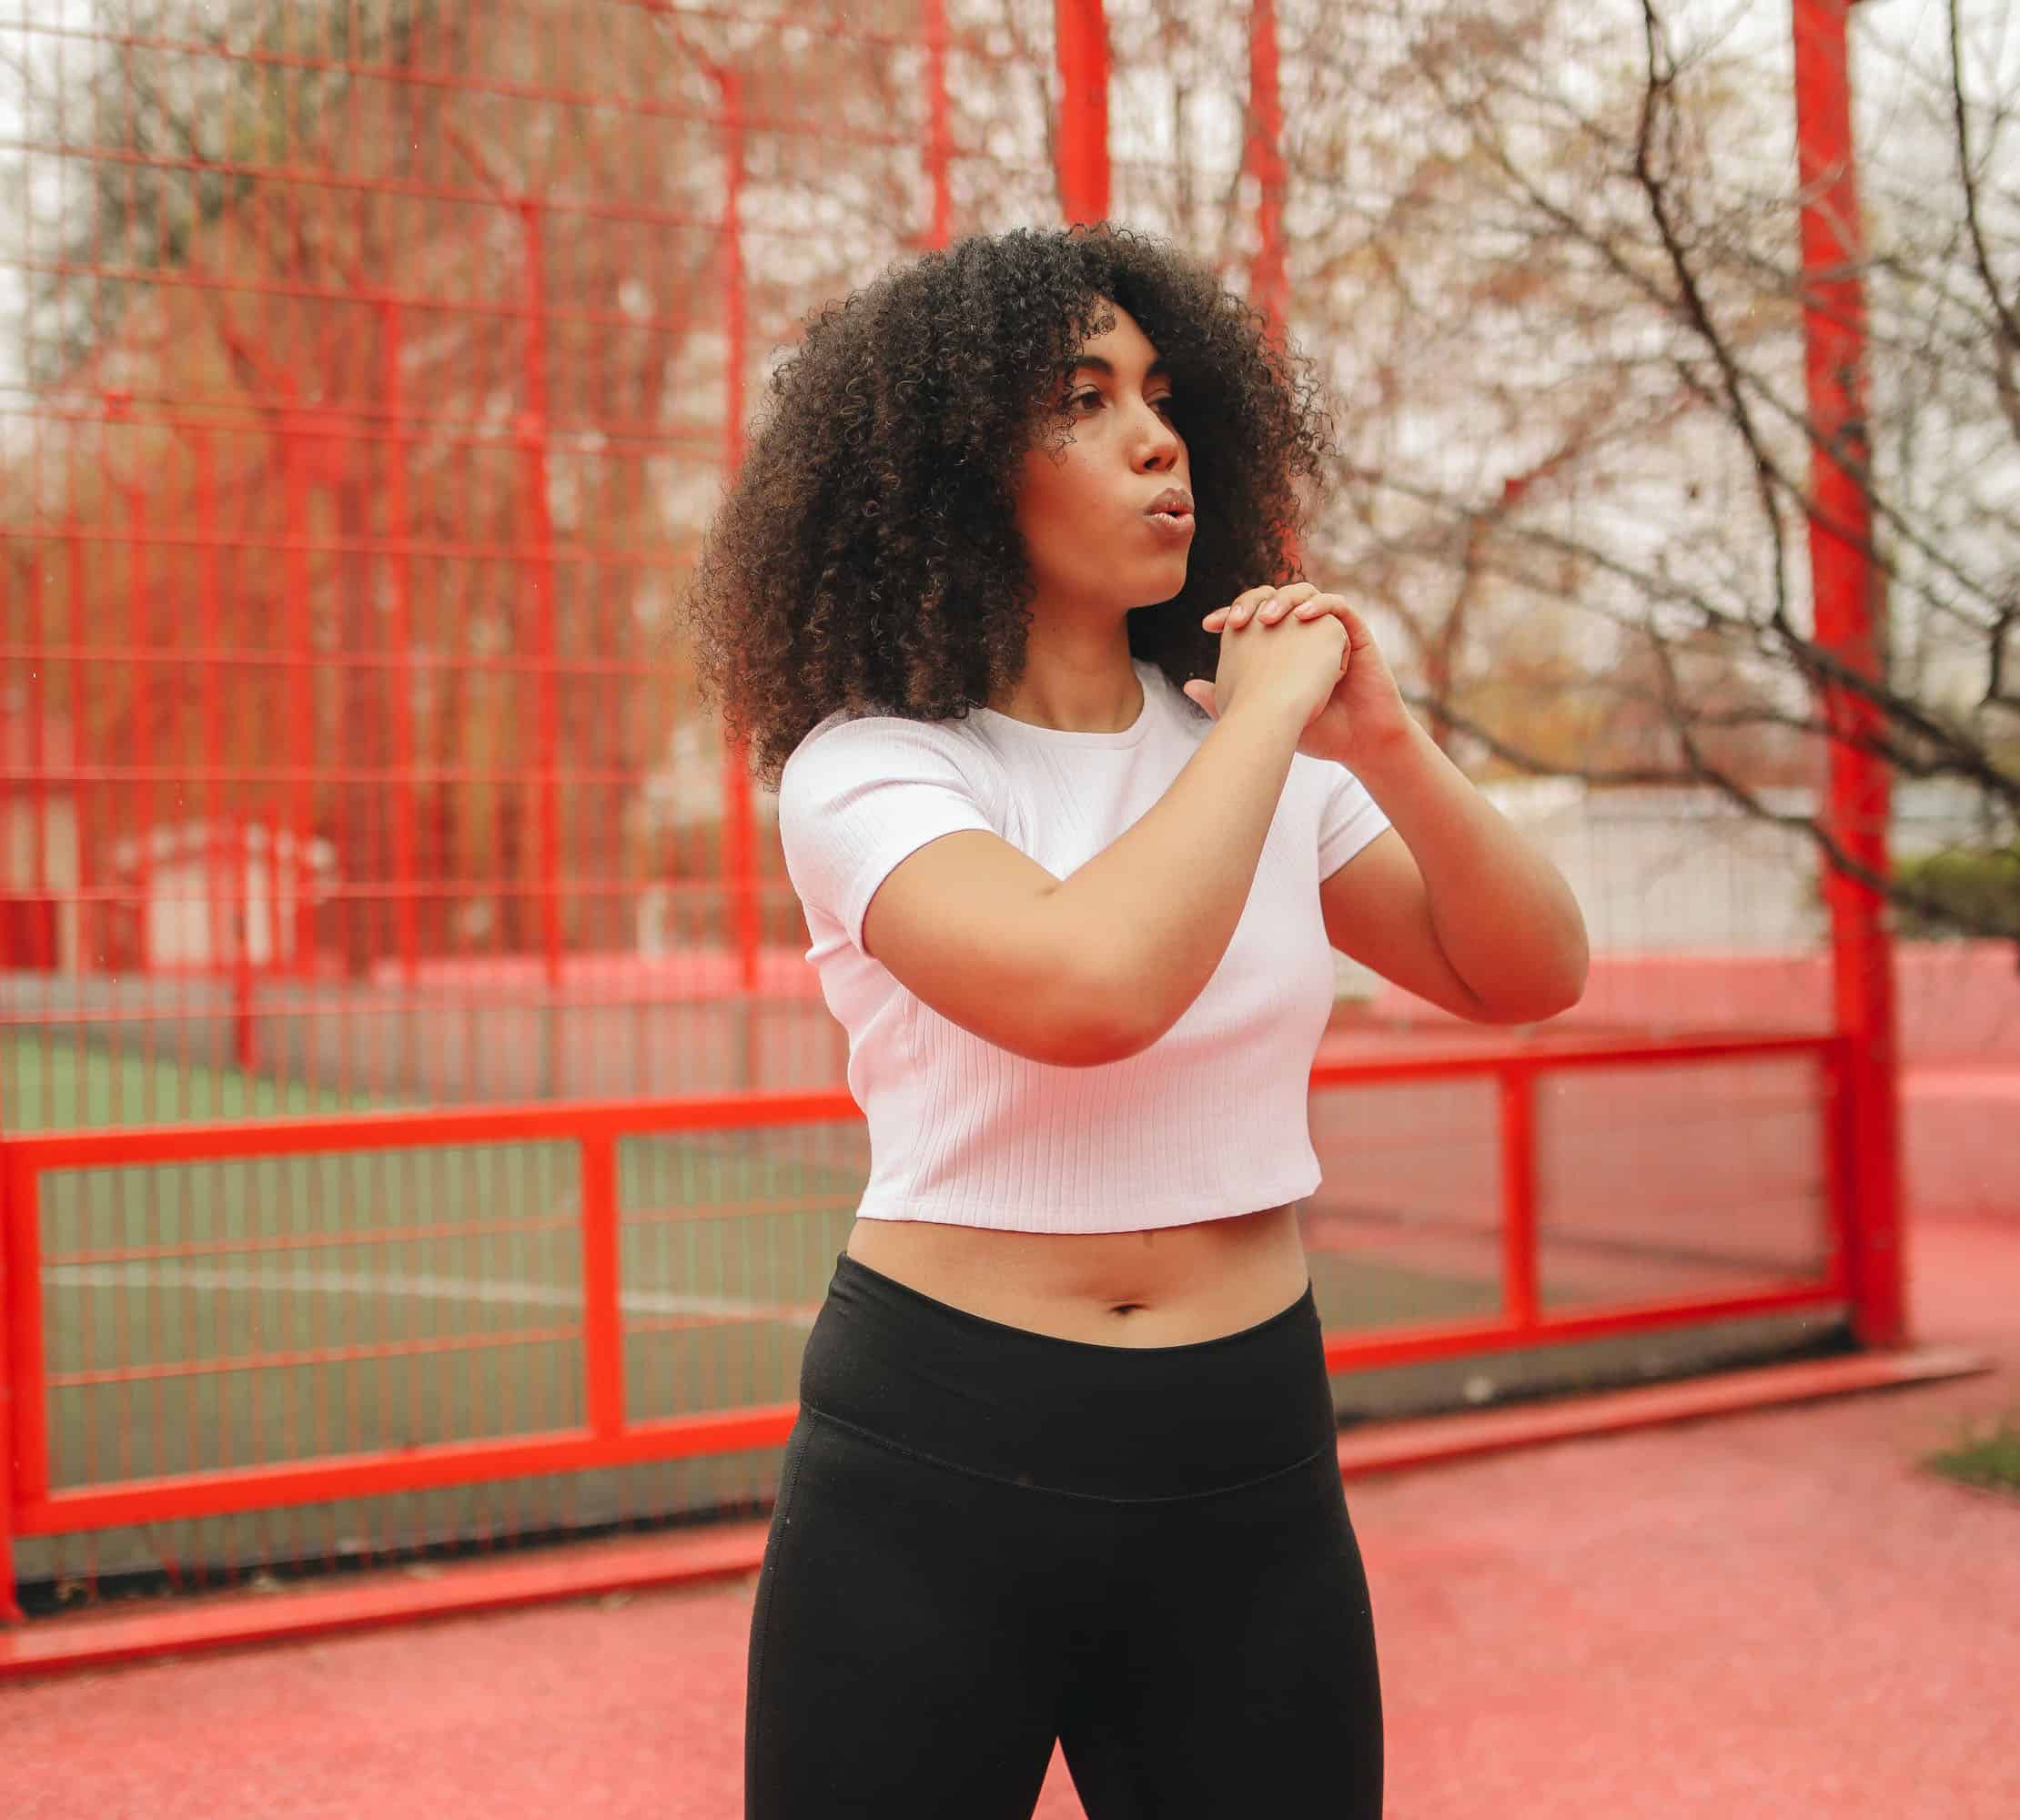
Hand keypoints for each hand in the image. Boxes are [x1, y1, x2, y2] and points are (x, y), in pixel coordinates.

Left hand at [1192, 583, 1413, 765]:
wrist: (1356, 744)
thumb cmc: (1313, 731)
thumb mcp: (1265, 716)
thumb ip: (1227, 699)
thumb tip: (1187, 686)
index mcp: (1279, 647)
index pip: (1250, 617)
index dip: (1229, 615)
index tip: (1208, 626)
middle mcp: (1301, 633)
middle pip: (1273, 598)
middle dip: (1251, 602)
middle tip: (1235, 620)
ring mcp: (1328, 630)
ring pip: (1304, 594)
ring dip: (1283, 599)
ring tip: (1267, 618)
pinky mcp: (1355, 633)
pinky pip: (1339, 606)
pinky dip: (1320, 605)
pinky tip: (1302, 618)